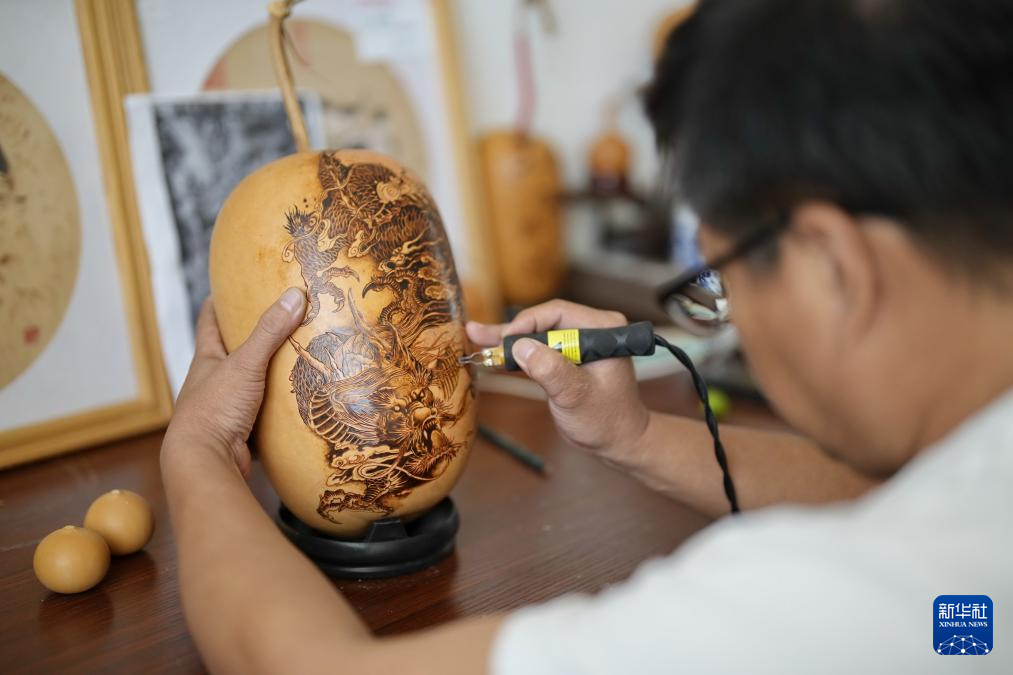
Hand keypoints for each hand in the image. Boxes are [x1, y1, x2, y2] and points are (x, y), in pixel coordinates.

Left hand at [162, 288, 305, 476]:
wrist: (206, 462)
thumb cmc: (215, 409)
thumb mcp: (245, 364)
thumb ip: (269, 331)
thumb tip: (294, 295)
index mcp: (206, 361)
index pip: (209, 323)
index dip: (217, 304)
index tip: (228, 287)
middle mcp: (212, 383)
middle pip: (230, 354)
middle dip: (249, 339)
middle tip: (276, 322)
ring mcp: (225, 408)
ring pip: (248, 385)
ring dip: (267, 375)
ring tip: (296, 359)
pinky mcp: (240, 432)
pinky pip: (262, 413)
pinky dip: (277, 407)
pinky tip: (297, 402)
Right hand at [467, 299, 649, 462]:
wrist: (618, 440)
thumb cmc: (605, 420)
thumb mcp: (576, 397)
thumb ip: (551, 370)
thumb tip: (521, 347)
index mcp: (603, 329)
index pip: (557, 313)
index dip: (526, 324)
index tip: (504, 342)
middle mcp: (593, 328)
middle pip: (544, 320)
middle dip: (511, 331)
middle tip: (478, 334)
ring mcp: (581, 340)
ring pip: (538, 333)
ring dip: (508, 339)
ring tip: (476, 335)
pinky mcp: (569, 354)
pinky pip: (541, 347)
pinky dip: (518, 351)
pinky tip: (492, 348)